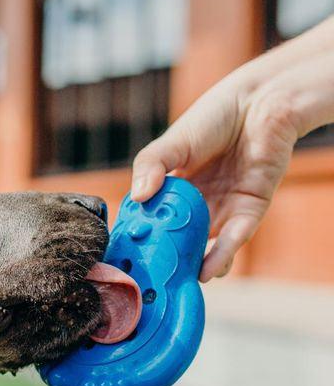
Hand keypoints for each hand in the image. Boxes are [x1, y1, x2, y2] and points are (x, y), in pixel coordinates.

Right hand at [131, 76, 298, 281]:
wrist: (260, 103)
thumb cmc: (212, 118)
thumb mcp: (171, 144)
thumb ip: (151, 166)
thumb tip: (137, 197)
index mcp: (173, 190)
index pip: (153, 220)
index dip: (141, 238)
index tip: (125, 256)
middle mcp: (197, 204)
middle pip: (178, 239)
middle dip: (166, 260)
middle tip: (150, 281)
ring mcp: (223, 208)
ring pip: (206, 247)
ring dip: (193, 267)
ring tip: (177, 282)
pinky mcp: (250, 209)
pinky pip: (234, 238)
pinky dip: (221, 255)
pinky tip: (207, 270)